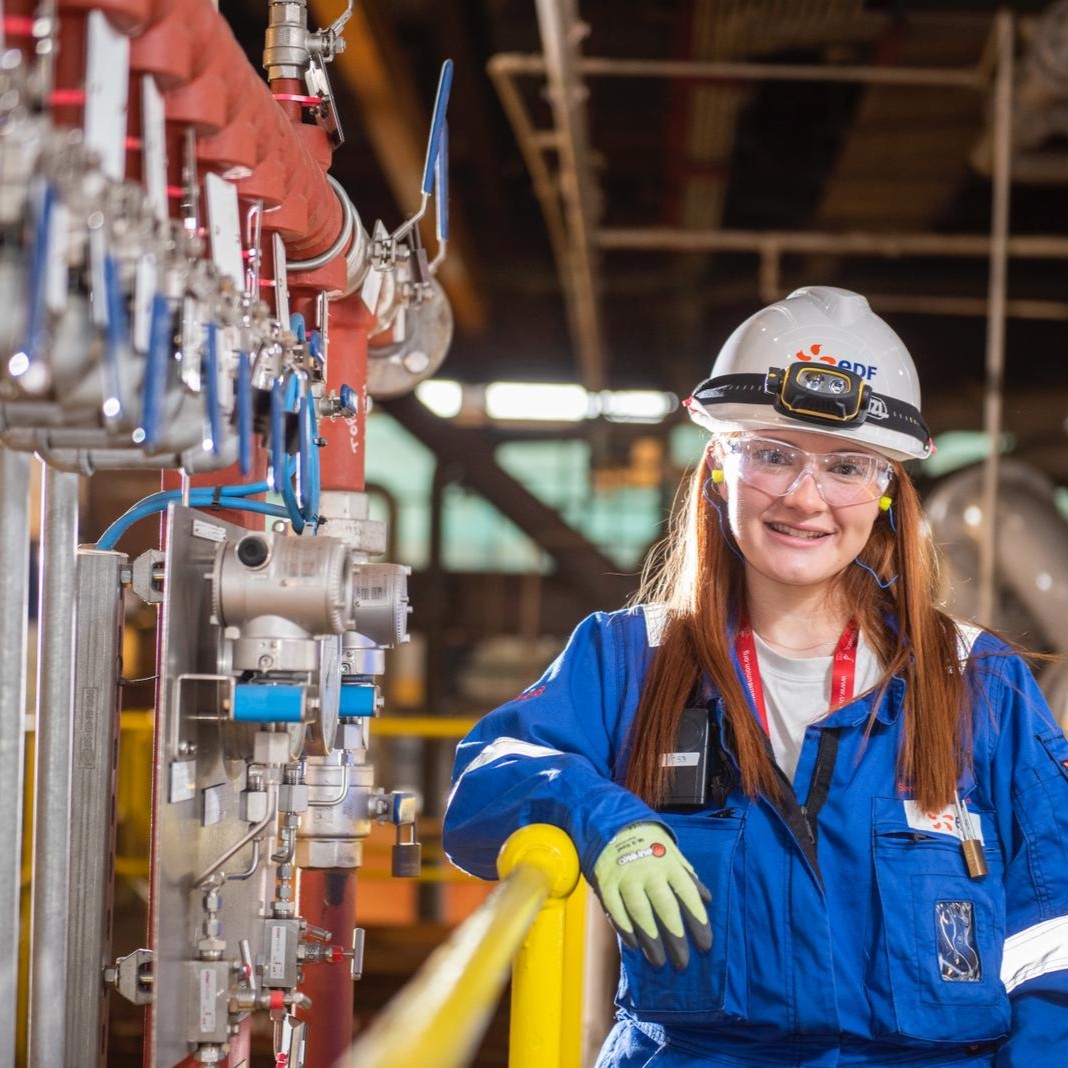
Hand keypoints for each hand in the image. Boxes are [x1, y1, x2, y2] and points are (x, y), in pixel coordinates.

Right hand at [592, 822, 711, 970]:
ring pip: (640, 913)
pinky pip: (616, 911)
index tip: (705, 945)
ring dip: (651, 941)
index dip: (698, 921)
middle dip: (676, 938)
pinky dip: (625, 930)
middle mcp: (649, 871)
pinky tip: (634, 946)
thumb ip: (688, 875)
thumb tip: (708, 898)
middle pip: (666, 908)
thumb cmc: (647, 842)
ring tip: (659, 962)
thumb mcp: (672, 852)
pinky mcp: (606, 883)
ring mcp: (626, 877)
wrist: (611, 823)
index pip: (688, 895)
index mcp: (669, 863)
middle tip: (683, 962)